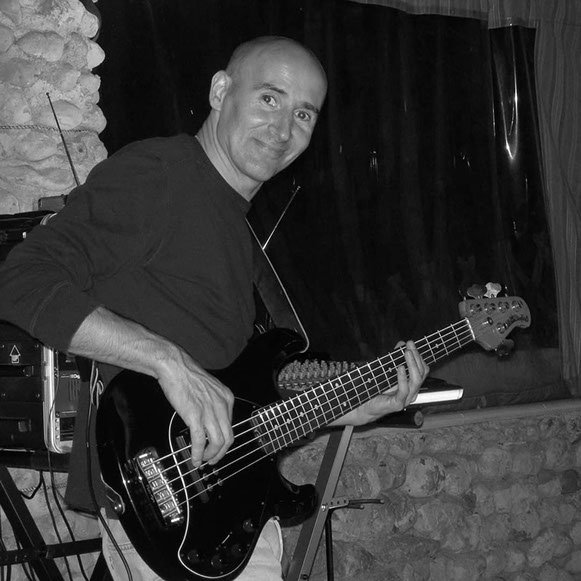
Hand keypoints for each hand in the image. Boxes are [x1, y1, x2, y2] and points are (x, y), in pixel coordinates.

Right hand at [155, 351, 234, 466]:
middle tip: (213, 460)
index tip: (216, 447)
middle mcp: (222, 405)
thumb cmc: (187, 375)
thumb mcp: (209, 388)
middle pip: (228, 437)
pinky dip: (198, 453)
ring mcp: (209, 411)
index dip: (223, 440)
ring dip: (211, 455)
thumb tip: (210, 421)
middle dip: (221, 453)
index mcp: (227, 398)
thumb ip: (213, 404)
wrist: (175, 366)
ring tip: (203, 460)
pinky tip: (194, 459)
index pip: (230, 426)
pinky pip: (200, 441)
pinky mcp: (195, 416)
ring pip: (218, 442)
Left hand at [333, 340, 428, 425]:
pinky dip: (403, 378)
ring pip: (416, 380)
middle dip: (416, 357)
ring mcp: (406, 399)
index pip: (422, 369)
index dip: (418, 355)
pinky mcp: (398, 404)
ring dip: (412, 364)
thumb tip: (402, 344)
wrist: (365, 406)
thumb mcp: (387, 371)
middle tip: (410, 346)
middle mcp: (412, 392)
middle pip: (422, 373)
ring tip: (407, 353)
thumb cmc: (377, 389)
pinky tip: (400, 368)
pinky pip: (404, 390)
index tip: (410, 343)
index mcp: (412, 385)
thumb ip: (395, 358)